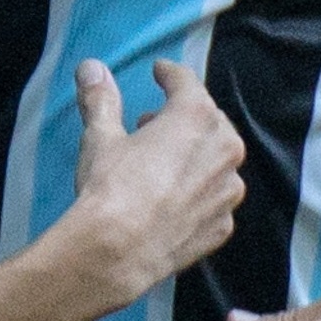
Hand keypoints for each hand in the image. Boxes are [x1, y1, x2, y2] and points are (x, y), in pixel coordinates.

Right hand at [56, 58, 241, 306]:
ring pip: (217, 162)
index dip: (169, 74)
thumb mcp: (101, 137)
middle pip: (209, 121)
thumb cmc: (110, 187)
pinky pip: (213, 200)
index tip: (160, 72)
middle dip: (182, 119)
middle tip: (152, 125)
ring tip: (163, 166)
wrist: (118, 252)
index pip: (186, 83)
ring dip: (195, 157)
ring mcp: (228, 192)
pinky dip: (197, 195)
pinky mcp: (223, 226)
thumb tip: (92, 68)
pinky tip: (173, 202)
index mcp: (196, 117)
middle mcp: (224, 150)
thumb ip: (101, 99)